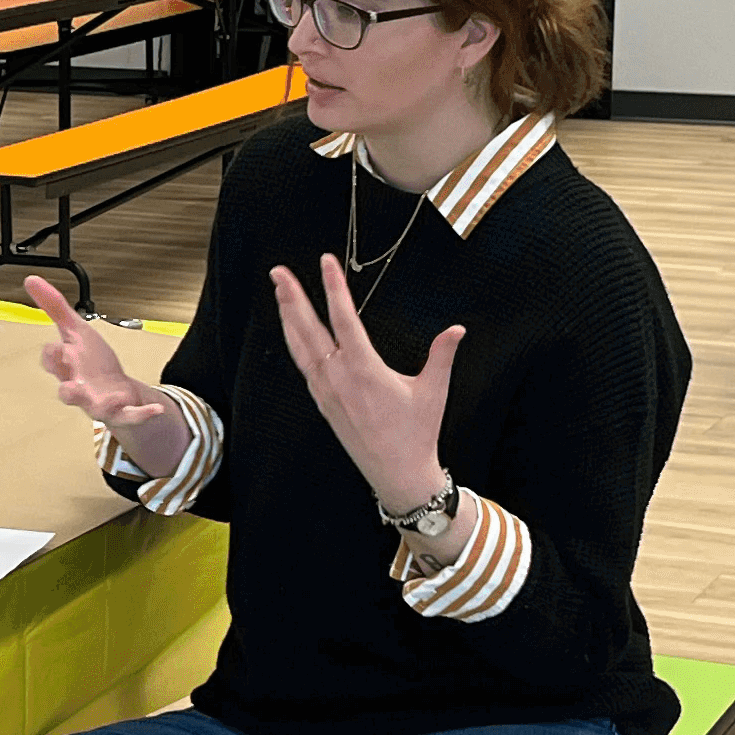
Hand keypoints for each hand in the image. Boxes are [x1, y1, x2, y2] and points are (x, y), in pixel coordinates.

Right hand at [19, 273, 179, 445]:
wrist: (115, 390)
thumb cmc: (91, 362)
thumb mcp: (76, 330)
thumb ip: (54, 306)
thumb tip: (31, 279)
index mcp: (67, 367)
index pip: (53, 363)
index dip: (52, 356)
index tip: (56, 348)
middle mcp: (79, 387)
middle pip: (67, 392)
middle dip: (68, 390)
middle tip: (70, 387)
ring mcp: (99, 402)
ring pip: (95, 408)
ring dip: (102, 404)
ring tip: (113, 398)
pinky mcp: (121, 411)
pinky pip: (130, 416)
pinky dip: (143, 413)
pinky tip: (156, 408)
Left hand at [268, 254, 461, 509]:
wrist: (396, 473)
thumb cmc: (417, 433)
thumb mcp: (434, 391)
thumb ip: (441, 356)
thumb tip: (457, 329)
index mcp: (364, 370)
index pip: (344, 319)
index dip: (334, 288)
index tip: (326, 261)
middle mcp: (338, 378)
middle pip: (308, 329)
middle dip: (292, 298)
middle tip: (278, 272)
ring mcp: (325, 391)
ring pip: (299, 347)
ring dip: (288, 317)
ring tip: (279, 292)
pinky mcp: (322, 402)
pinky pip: (303, 365)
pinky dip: (295, 342)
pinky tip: (292, 330)